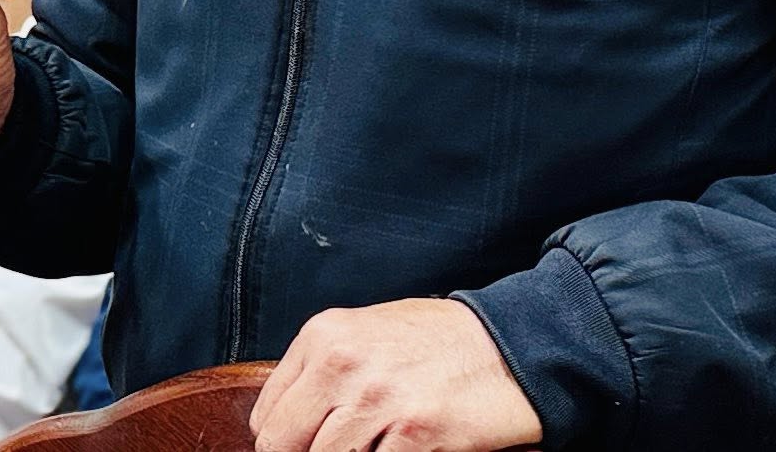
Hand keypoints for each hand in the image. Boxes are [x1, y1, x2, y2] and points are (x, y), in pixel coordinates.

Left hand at [250, 298, 540, 451]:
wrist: (509, 345)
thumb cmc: (436, 344)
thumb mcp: (366, 336)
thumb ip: (321, 374)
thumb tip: (282, 429)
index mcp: (324, 335)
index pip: (267, 417)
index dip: (285, 442)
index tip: (309, 444)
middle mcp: (343, 363)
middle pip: (282, 447)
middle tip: (348, 447)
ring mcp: (377, 402)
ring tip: (378, 443)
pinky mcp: (413, 436)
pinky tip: (402, 449)